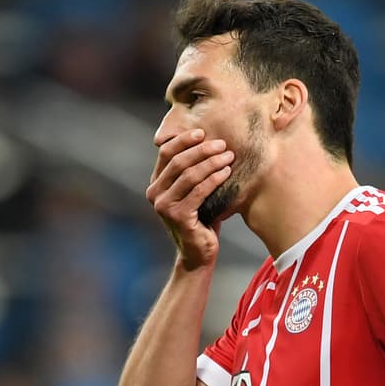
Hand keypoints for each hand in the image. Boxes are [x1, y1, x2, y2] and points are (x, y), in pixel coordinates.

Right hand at [147, 129, 234, 269]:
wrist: (199, 253)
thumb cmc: (201, 219)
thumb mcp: (195, 193)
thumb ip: (194, 172)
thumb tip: (210, 142)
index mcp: (156, 183)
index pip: (166, 153)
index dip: (183, 140)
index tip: (202, 132)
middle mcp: (155, 193)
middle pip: (178, 162)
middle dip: (202, 150)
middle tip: (222, 144)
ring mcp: (164, 206)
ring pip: (189, 175)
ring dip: (211, 163)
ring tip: (229, 156)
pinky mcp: (178, 216)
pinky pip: (198, 192)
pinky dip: (214, 179)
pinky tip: (227, 173)